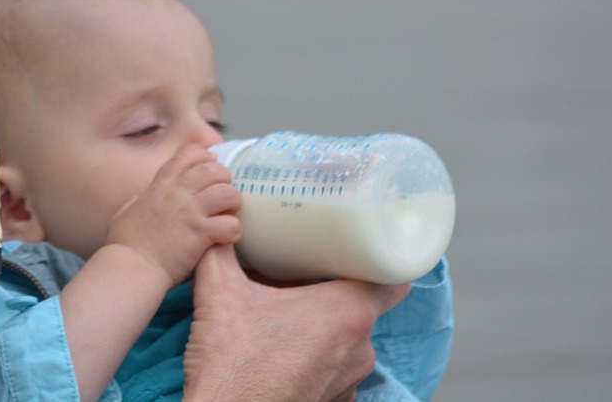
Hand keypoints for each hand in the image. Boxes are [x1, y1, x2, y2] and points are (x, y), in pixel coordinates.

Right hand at [105, 147, 241, 286]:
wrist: (131, 268)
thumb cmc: (125, 246)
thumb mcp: (123, 215)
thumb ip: (132, 203)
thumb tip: (136, 197)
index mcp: (159, 187)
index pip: (186, 157)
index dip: (203, 157)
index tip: (211, 165)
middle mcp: (176, 194)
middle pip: (212, 170)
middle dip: (224, 179)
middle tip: (225, 195)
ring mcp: (189, 212)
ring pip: (226, 192)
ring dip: (233, 202)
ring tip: (230, 213)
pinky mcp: (200, 233)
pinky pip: (230, 224)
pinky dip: (234, 230)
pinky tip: (228, 237)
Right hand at [183, 245, 410, 401]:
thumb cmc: (231, 362)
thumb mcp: (218, 290)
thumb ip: (221, 249)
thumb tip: (218, 226)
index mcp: (345, 312)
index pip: (394, 279)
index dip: (383, 259)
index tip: (363, 247)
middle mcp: (359, 348)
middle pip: (362, 305)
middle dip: (335, 288)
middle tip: (304, 272)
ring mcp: (349, 380)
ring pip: (347, 338)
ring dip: (323, 325)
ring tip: (287, 313)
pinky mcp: (333, 401)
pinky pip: (334, 367)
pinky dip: (315, 355)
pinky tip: (283, 349)